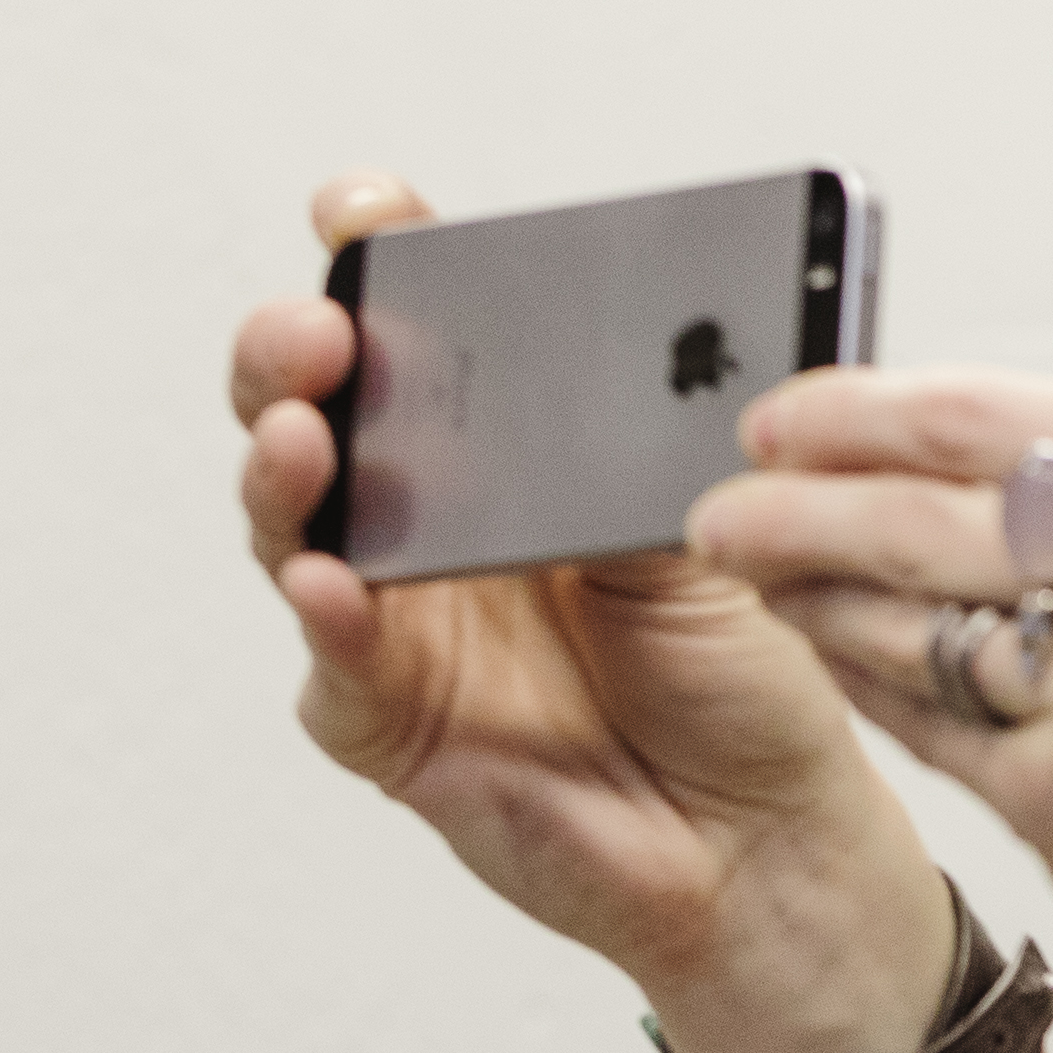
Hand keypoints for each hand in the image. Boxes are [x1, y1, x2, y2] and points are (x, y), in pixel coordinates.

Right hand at [230, 176, 957, 1052]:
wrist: (769, 842)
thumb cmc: (744, 685)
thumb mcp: (709, 544)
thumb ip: (637, 463)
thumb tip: (610, 376)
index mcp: (506, 456)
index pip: (422, 335)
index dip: (379, 265)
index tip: (365, 209)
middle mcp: (429, 527)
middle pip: (316, 410)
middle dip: (295, 353)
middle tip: (319, 328)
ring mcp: (396, 621)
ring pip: (291, 524)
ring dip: (283, 469)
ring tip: (299, 429)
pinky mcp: (390, 724)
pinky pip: (333, 665)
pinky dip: (327, 618)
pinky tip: (328, 579)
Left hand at [687, 370, 1052, 1052]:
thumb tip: (932, 464)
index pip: (981, 408)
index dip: (849, 409)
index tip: (776, 416)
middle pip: (914, 504)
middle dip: (786, 502)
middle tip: (718, 508)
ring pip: (896, 614)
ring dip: (804, 598)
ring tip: (760, 587)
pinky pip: (920, 723)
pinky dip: (864, 690)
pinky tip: (838, 672)